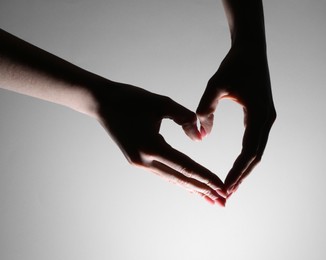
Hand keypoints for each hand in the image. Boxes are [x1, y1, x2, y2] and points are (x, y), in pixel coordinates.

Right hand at [95, 81, 226, 205]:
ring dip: (193, 189)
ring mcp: (140, 163)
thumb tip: (200, 139)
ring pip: (173, 179)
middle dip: (204, 191)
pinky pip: (164, 173)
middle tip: (223, 202)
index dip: (206, 178)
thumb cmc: (132, 98)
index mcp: (150, 147)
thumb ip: (185, 118)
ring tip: (211, 200)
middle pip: (181, 179)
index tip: (222, 188)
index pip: (185, 167)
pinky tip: (190, 187)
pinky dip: (180, 180)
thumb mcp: (162, 103)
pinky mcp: (138, 161)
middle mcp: (144, 161)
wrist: (102, 102)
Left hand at [197, 42, 275, 195]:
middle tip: (227, 193)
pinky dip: (246, 156)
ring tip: (231, 184)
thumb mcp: (215, 86)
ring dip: (245, 168)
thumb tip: (200, 137)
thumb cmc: (234, 65)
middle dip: (242, 176)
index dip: (237, 171)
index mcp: (258, 114)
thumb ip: (205, 110)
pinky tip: (237, 165)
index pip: (248, 151)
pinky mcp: (263, 115)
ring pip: (257, 151)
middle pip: (256, 156)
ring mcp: (267, 118)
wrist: (252, 49)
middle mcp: (267, 119)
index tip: (225, 186)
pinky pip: (255, 142)